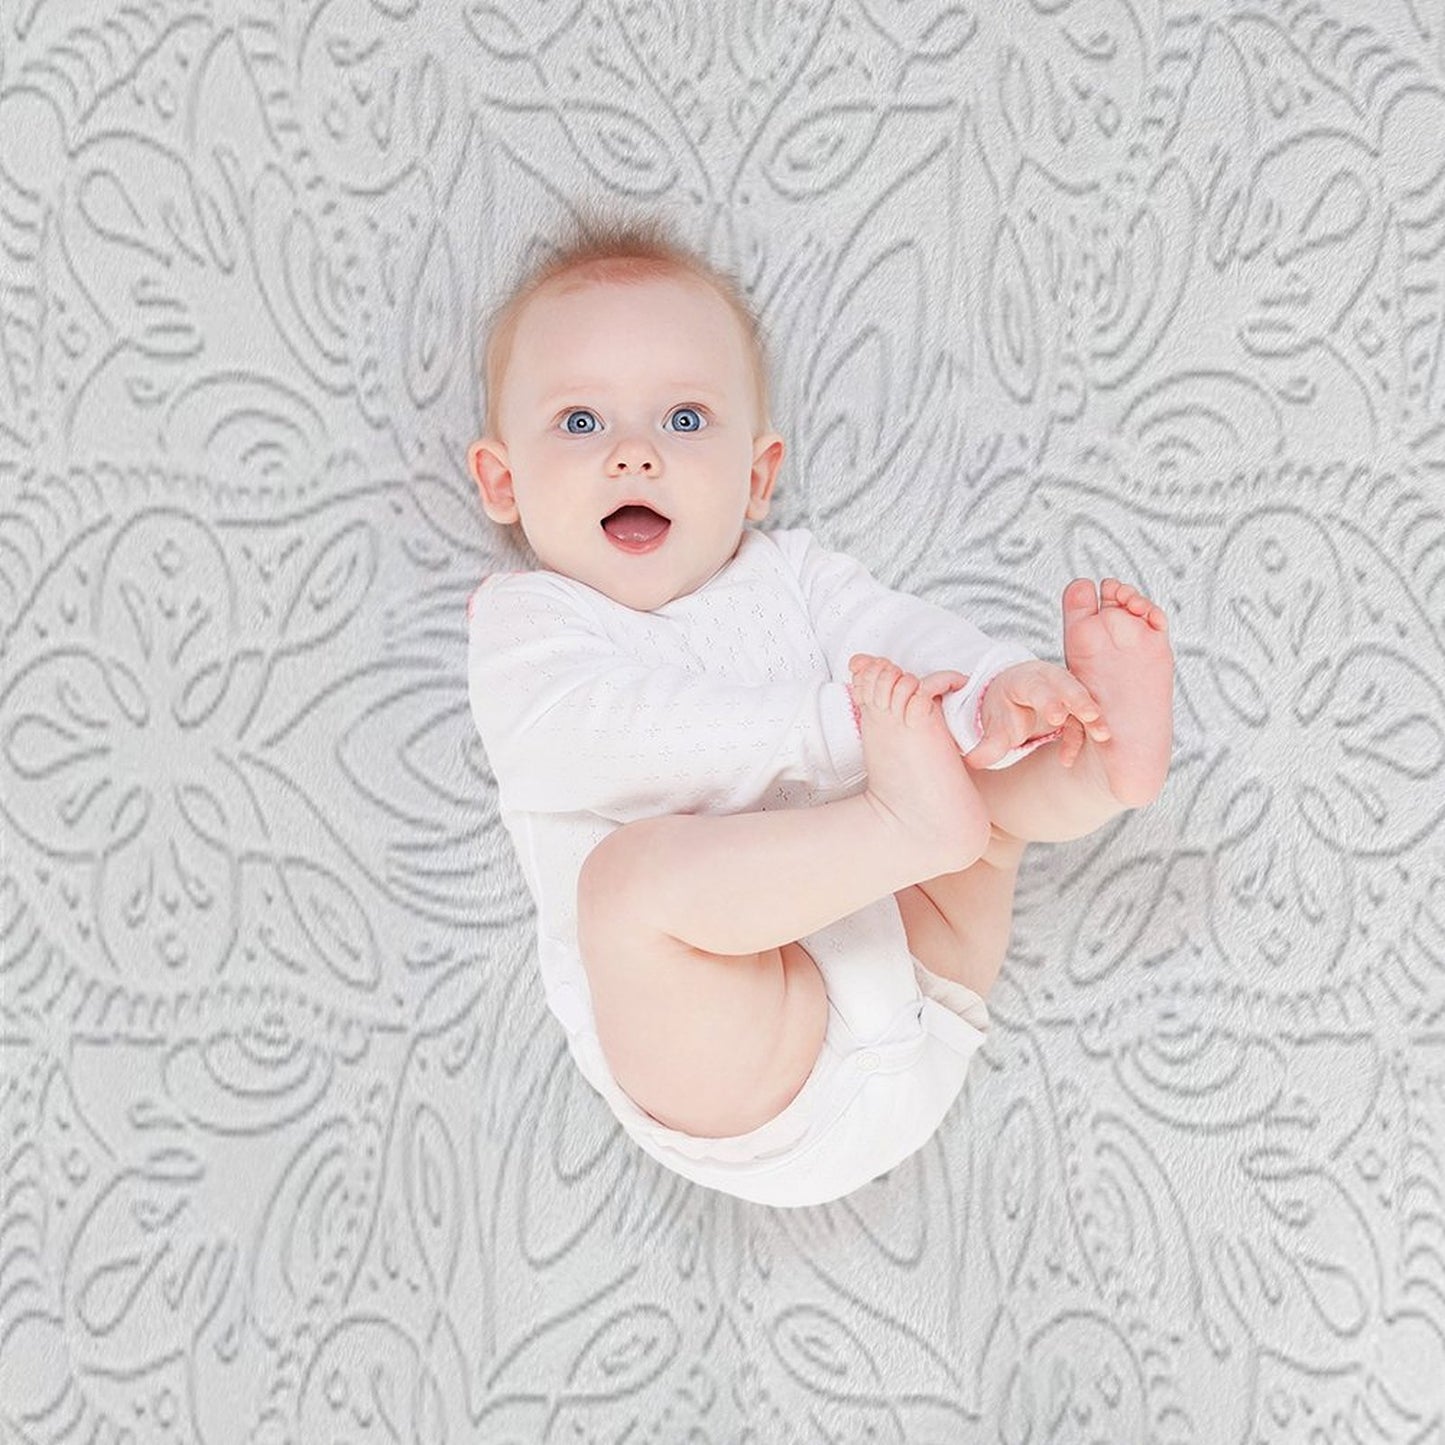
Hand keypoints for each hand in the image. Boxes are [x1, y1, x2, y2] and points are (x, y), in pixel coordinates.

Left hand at [964, 660, 1109, 770]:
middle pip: (1067, 686)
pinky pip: (1082, 720)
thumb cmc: (1004, 709)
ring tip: (1103, 735)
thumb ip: (987, 745)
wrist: (1013, 697)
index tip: (1057, 717)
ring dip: (1093, 717)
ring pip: (1083, 700)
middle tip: (1091, 716)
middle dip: (1079, 700)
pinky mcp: (1076, 705)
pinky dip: (1080, 737)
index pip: (1037, 687)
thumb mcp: (994, 725)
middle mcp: (1048, 680)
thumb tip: (972, 761)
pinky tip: (1065, 760)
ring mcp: (1065, 691)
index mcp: (1024, 680)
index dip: (1048, 699)